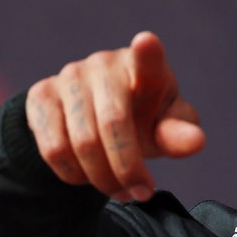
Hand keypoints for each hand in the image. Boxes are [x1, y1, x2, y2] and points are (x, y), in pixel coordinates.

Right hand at [24, 31, 204, 200]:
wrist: (94, 115)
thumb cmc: (144, 118)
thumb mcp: (166, 127)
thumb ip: (179, 133)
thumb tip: (195, 142)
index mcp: (144, 66)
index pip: (147, 57)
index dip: (147, 52)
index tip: (147, 42)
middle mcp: (104, 64)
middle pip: (112, 124)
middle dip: (127, 169)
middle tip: (141, 194)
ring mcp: (69, 77)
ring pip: (80, 143)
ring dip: (102, 179)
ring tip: (120, 192)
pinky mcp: (41, 96)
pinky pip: (53, 149)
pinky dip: (73, 175)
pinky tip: (89, 178)